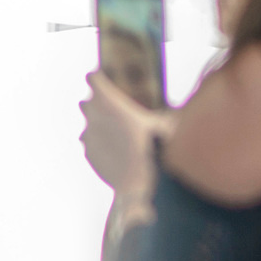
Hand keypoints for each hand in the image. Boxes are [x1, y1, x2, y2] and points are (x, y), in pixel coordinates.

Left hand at [79, 68, 173, 195]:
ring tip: (116, 132)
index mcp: (108, 100)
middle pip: (86, 103)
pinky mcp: (88, 153)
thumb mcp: (165, 123)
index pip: (93, 79)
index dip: (99, 79)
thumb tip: (175, 108)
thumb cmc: (154, 147)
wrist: (138, 181)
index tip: (105, 81)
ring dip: (97, 125)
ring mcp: (89, 136)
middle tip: (112, 108)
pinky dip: (99, 145)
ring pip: (88, 124)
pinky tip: (115, 150)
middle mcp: (94, 116)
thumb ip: (164, 111)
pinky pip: (90, 143)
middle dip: (96, 104)